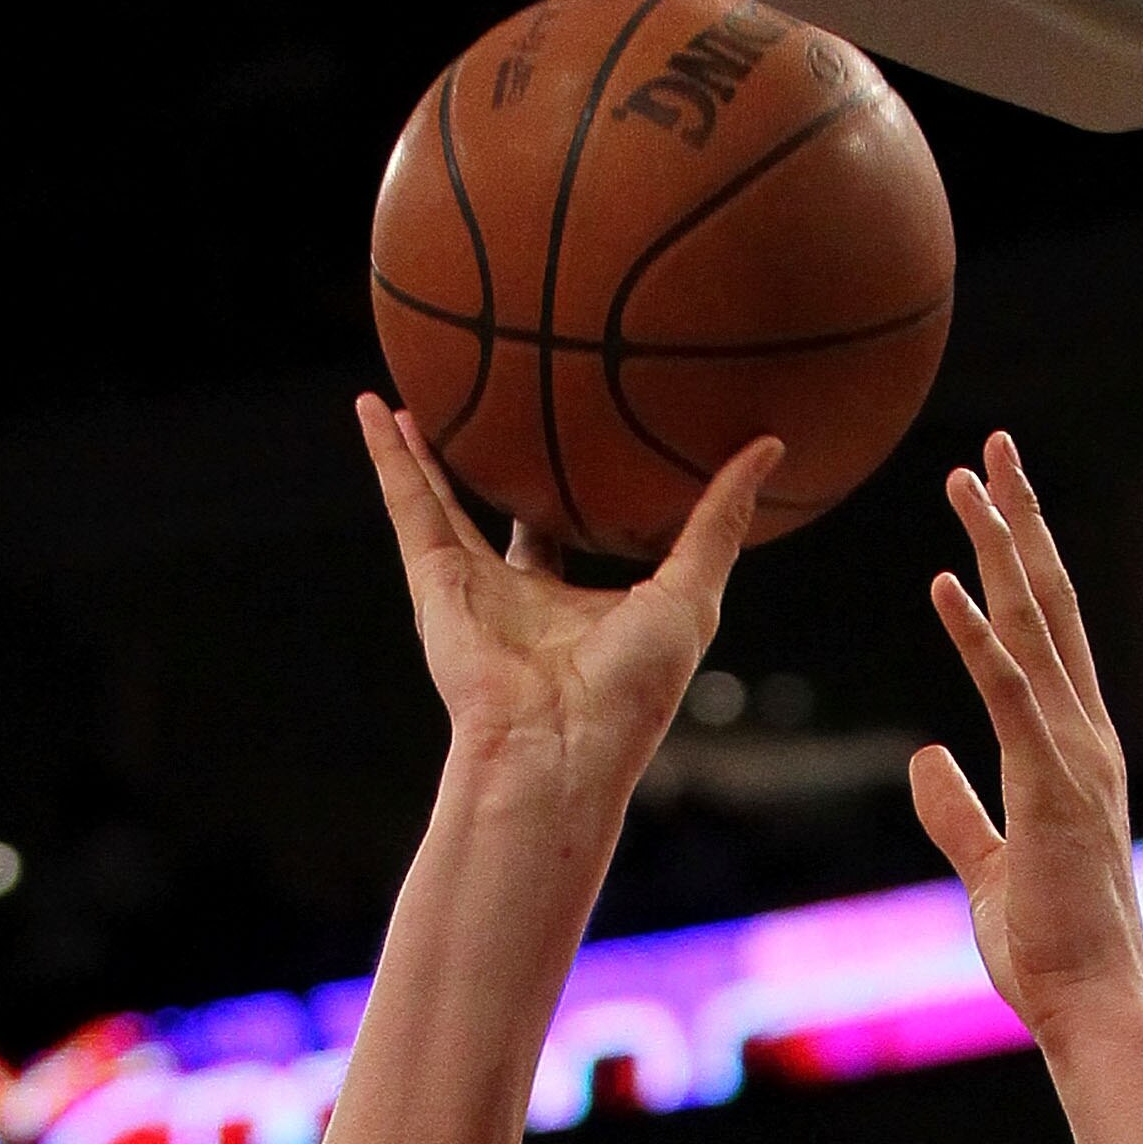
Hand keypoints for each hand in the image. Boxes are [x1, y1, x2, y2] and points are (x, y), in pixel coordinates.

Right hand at [359, 401, 781, 813]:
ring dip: (419, 453)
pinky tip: (371, 406)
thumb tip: (771, 445)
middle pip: (499, 516)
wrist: (559, 745)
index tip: (583, 442)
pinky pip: (409, 503)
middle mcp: (518, 595)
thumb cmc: (632, 690)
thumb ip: (719, 519)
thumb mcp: (692, 592)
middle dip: (494, 473)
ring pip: (439, 501)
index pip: (571, 538)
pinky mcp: (436, 582)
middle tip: (493, 414)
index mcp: (574, 603)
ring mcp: (471, 588)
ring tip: (408, 398)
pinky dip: (385, 456)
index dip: (573, 492)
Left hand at [910, 432, 1142, 1049]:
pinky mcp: (1051, 788)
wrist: (1091, 1006)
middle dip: (1020, 520)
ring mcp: (1074, 756)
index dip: (1019, 561)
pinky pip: (1009, 695)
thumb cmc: (1049, 950)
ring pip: (1035, 628)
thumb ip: (958, 810)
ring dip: (1000, 548)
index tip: (995, 500)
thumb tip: (924, 761)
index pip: (1045, 634)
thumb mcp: (990, 866)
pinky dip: (977, 636)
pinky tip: (946, 582)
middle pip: (1050, 604)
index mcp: (1072, 749)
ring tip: (968, 478)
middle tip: (994, 447)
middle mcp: (1085, 734)